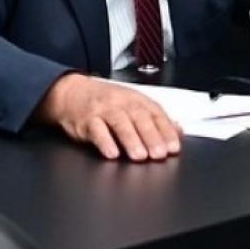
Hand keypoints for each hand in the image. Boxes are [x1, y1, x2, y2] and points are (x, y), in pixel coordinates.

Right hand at [35, 74, 181, 161]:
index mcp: (135, 99)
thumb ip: (155, 118)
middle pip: (139, 118)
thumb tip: (178, 131)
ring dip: (131, 140)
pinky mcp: (86, 121)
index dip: (165, 130)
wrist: (70, 92)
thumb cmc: (104, 100)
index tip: (173, 147)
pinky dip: (105, 142)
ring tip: (140, 156)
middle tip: (159, 154)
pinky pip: (96, 130)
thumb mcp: (131, 103)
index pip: (155, 113)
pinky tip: (112, 153)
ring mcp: (103, 110)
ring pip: (119, 123)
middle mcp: (121, 103)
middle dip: (151, 136)